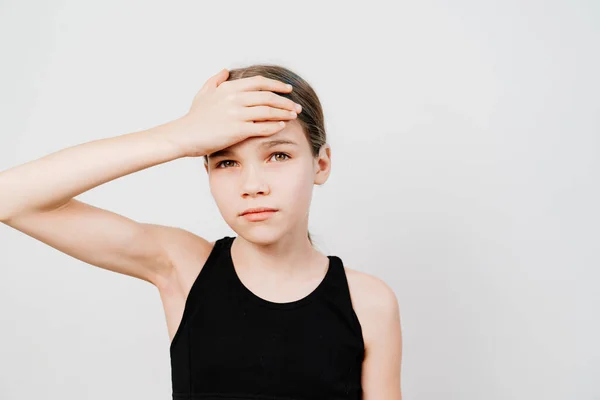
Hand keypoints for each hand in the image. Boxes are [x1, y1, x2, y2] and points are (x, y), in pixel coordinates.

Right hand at [171, 69, 301, 156]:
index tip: (288, 89)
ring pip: (268, 111)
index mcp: (229, 88)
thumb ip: (216, 80)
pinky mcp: (237, 130)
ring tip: (293, 116)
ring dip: (284, 113)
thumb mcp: (203, 93)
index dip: (276, 85)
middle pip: (268, 96)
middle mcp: (234, 98)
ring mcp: (236, 114)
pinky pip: (262, 127)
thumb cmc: (194, 117)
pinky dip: (274, 126)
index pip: (259, 82)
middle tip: (296, 106)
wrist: (184, 135)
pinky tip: (282, 126)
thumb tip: (226, 71)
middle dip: (286, 101)